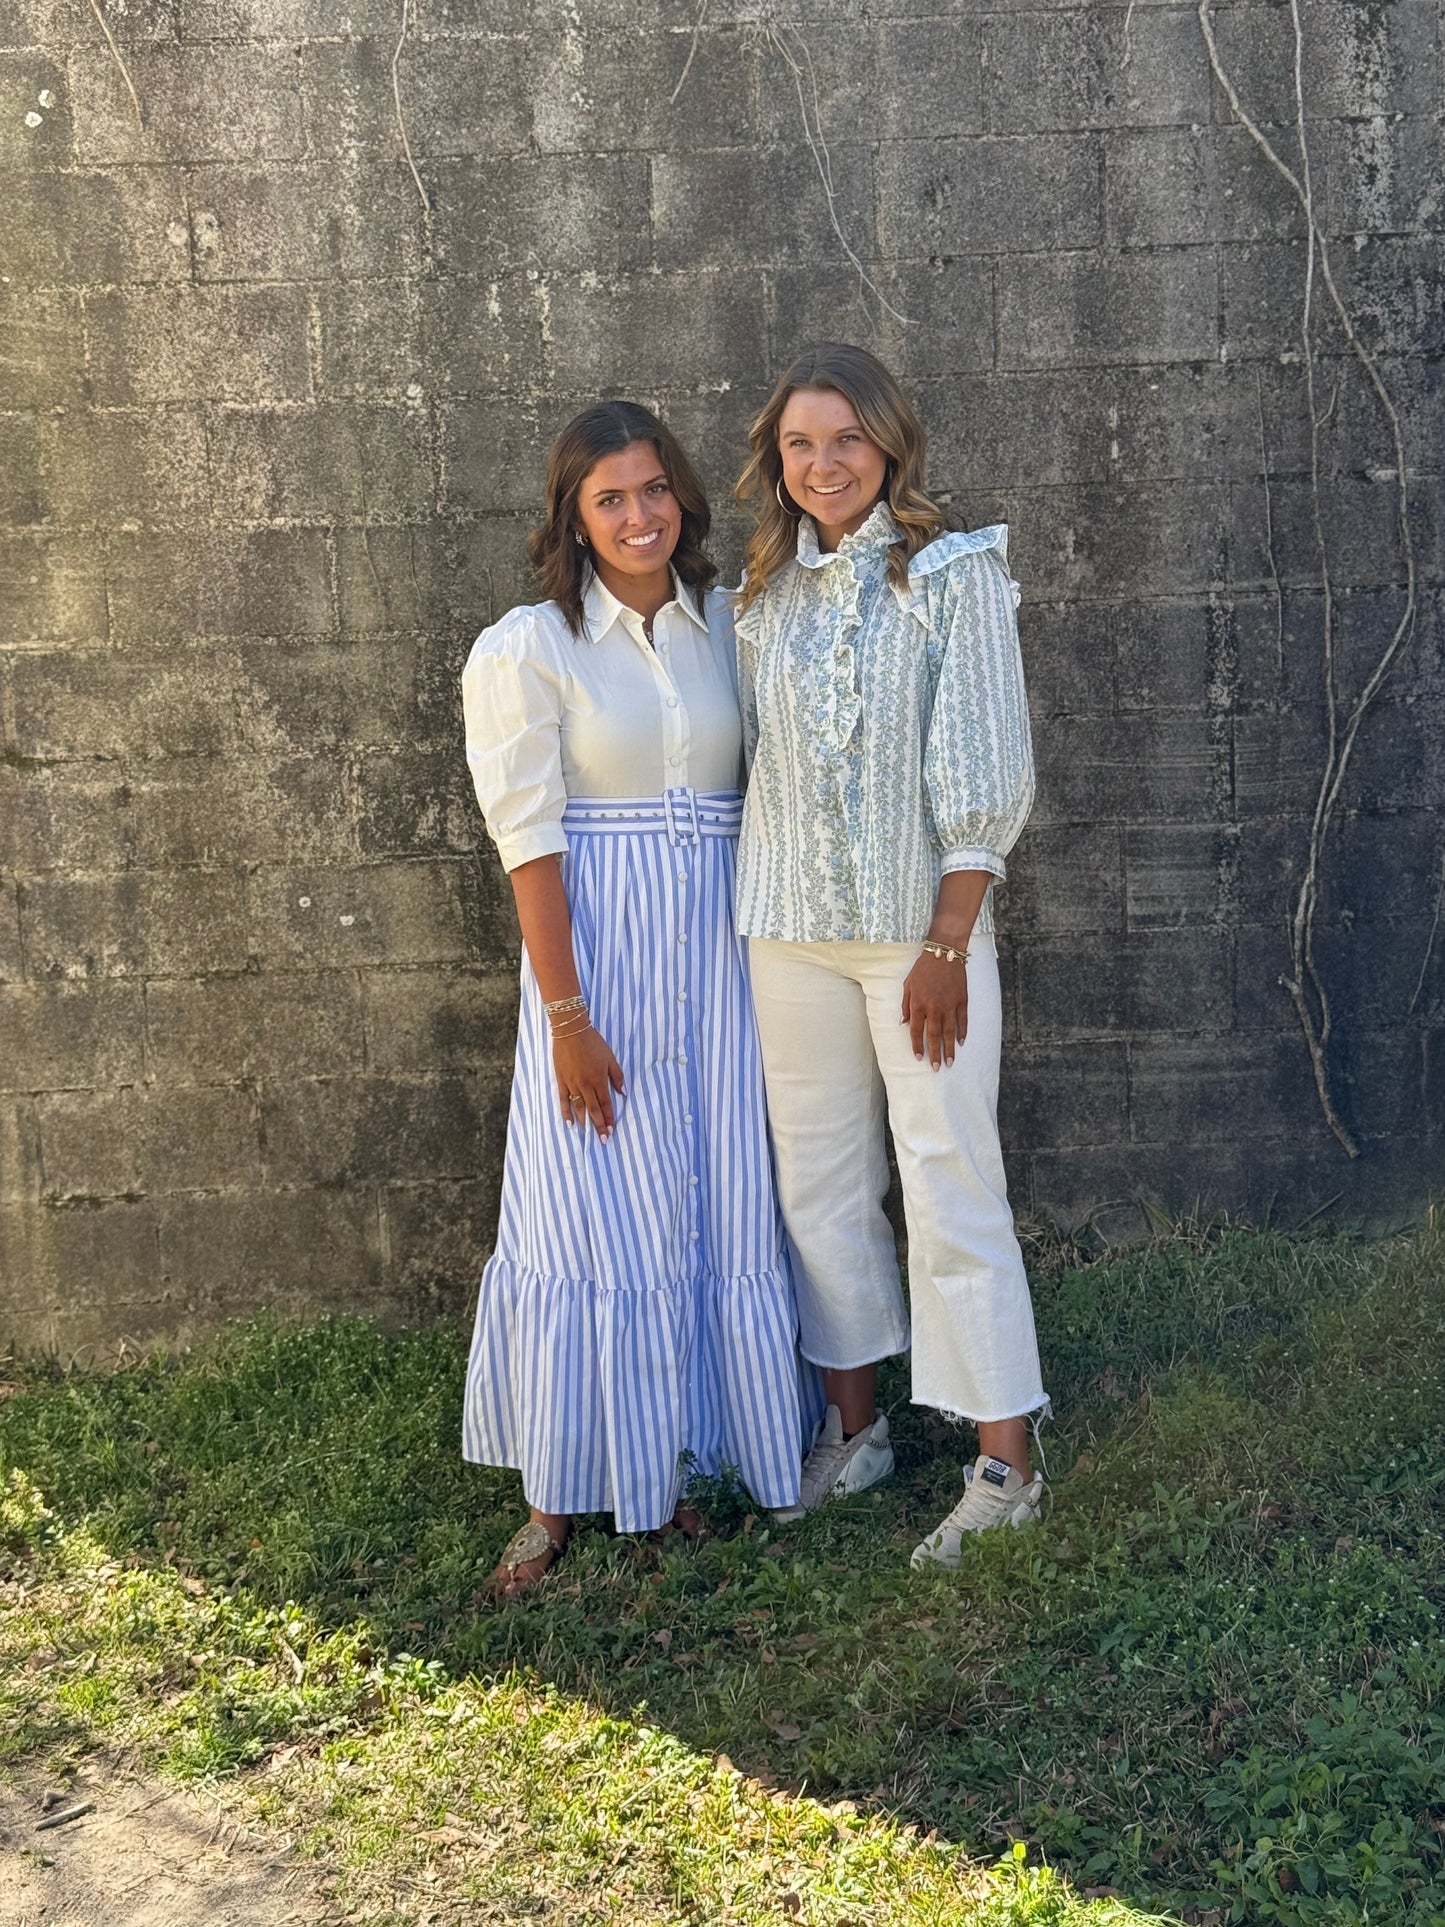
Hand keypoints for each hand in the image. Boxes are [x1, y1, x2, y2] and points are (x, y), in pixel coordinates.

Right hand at [553, 1027, 624, 1138]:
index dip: (609, 1118)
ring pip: (578, 1107)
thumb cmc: (593, 1042)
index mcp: (599, 1079)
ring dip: (584, 1122)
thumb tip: (623, 1093)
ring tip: (588, 1134)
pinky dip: (566, 1112)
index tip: (612, 1130)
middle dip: (599, 1125)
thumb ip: (617, 1076)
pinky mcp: (561, 1080)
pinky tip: (569, 1123)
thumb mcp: (610, 1057)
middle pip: (593, 1109)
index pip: (606, 1103)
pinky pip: (563, 1100)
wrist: (571, 1031)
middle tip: (603, 1139)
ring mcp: (572, 1084)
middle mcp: (585, 1084)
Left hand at [901, 952, 968, 1068]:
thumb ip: (905, 1005)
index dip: (917, 1046)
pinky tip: (961, 1043)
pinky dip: (963, 1032)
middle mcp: (934, 1008)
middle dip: (935, 1054)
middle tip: (937, 1068)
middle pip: (934, 1036)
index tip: (919, 1058)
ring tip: (950, 1062)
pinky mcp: (962, 1000)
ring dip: (949, 1049)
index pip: (917, 1031)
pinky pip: (963, 1020)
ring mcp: (950, 1005)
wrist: (944, 952)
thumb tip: (903, 1023)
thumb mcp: (908, 985)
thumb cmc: (923, 968)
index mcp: (918, 1004)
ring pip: (950, 1032)